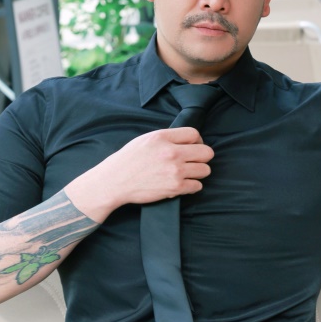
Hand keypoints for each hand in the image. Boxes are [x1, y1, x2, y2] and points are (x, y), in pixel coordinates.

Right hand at [67, 128, 214, 220]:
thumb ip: (166, 138)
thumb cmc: (127, 161)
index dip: (198, 141)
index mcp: (162, 137)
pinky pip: (197, 186)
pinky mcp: (175, 188)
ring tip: (188, 174)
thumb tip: (186, 141)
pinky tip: (183, 184)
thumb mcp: (144, 140)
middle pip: (206, 152)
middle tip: (195, 162)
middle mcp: (171, 152)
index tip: (194, 147)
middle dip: (202, 157)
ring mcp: (175, 171)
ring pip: (205, 170)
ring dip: (199, 173)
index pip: (194, 133)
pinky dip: (192, 186)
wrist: (114, 182)